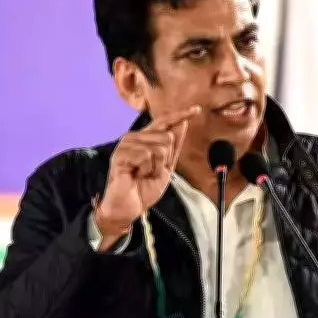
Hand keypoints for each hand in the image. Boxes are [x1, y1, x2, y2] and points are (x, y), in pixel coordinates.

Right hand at [94, 105, 200, 248]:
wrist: (129, 207)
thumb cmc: (144, 189)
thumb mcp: (166, 168)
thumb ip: (173, 147)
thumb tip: (182, 124)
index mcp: (146, 139)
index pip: (165, 122)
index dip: (180, 115)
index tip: (196, 110)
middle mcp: (135, 137)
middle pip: (167, 137)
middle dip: (165, 160)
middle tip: (151, 172)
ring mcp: (127, 144)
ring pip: (159, 147)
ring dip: (155, 167)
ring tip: (143, 175)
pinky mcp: (121, 153)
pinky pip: (146, 155)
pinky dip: (146, 169)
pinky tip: (136, 175)